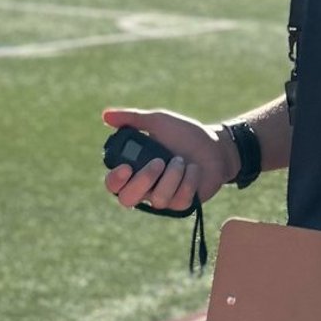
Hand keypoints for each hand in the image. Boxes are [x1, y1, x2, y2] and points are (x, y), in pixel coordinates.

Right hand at [99, 106, 234, 213]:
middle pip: (128, 199)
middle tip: (159, 162)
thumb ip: (132, 119)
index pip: (113, 184)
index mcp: (134, 169)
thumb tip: (105, 115)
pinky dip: (189, 180)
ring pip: (158, 199)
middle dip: (143, 180)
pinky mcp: (183, 204)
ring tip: (182, 160)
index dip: (115, 180)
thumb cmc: (184, 134)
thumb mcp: (158, 122)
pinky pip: (180, 199)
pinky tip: (194, 169)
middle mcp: (145, 187)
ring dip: (173, 176)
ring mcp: (164, 198)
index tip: (126, 167)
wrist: (216, 144)